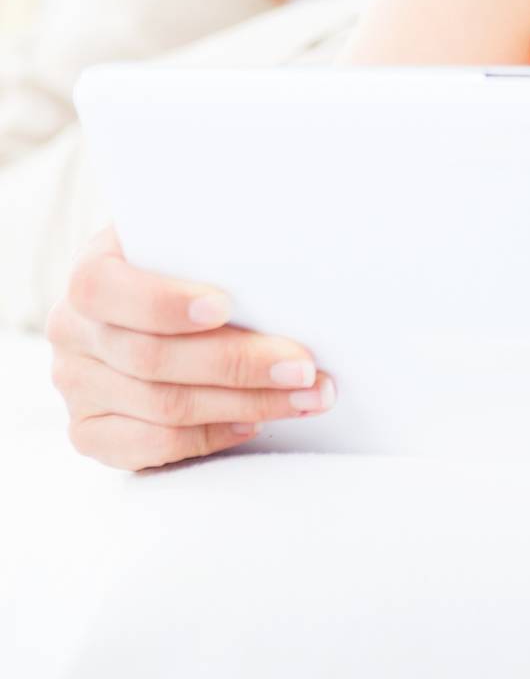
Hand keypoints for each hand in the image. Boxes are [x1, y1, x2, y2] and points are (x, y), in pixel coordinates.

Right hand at [46, 224, 336, 470]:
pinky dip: (211, 436)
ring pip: (163, 407)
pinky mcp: (90, 430)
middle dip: (239, 363)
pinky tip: (254, 422)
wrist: (171, 293)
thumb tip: (285, 249)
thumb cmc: (198, 258)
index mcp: (91, 269)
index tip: (224, 307)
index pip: (105, 289)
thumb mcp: (198, 233)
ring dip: (245, 403)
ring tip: (306, 396)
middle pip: (152, 358)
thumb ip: (220, 240)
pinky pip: (150, 447)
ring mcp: (77, 383)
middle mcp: (72, 329)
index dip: (163, 302)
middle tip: (304, 367)